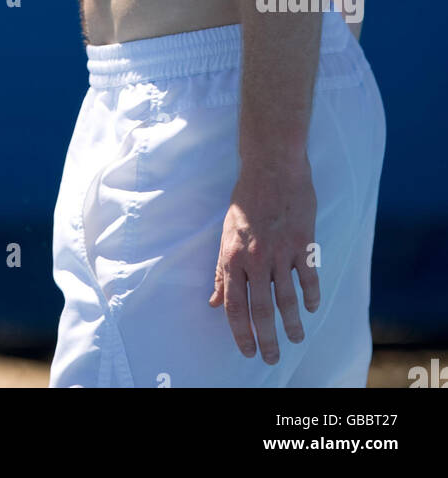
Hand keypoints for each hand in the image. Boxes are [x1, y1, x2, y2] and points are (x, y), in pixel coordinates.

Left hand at [208, 161, 320, 363]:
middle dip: (266, 338)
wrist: (271, 167)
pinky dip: (311, 297)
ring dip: (291, 324)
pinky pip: (309, 278)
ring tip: (294, 340)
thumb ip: (223, 271)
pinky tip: (311, 309)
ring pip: (287, 299)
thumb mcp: (226, 234)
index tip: (247, 350)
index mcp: (233, 257)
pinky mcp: (303, 243)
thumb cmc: (246, 200)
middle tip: (270, 359)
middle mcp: (256, 259)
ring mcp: (281, 252)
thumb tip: (214, 302)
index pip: (235, 305)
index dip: (240, 332)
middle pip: (261, 309)